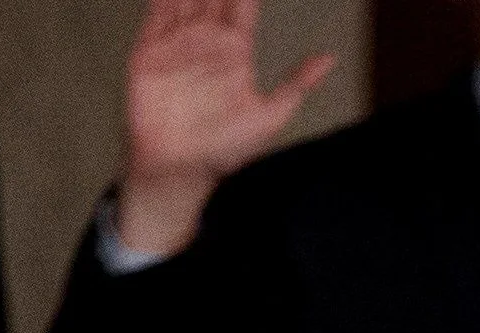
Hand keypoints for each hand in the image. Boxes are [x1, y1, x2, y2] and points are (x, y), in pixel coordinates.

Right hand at [114, 0, 335, 258]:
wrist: (179, 170)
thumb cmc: (225, 150)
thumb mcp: (270, 117)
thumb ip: (296, 83)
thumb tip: (330, 58)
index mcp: (235, 52)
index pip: (242, 6)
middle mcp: (206, 43)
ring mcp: (177, 45)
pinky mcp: (149, 52)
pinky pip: (156, 13)